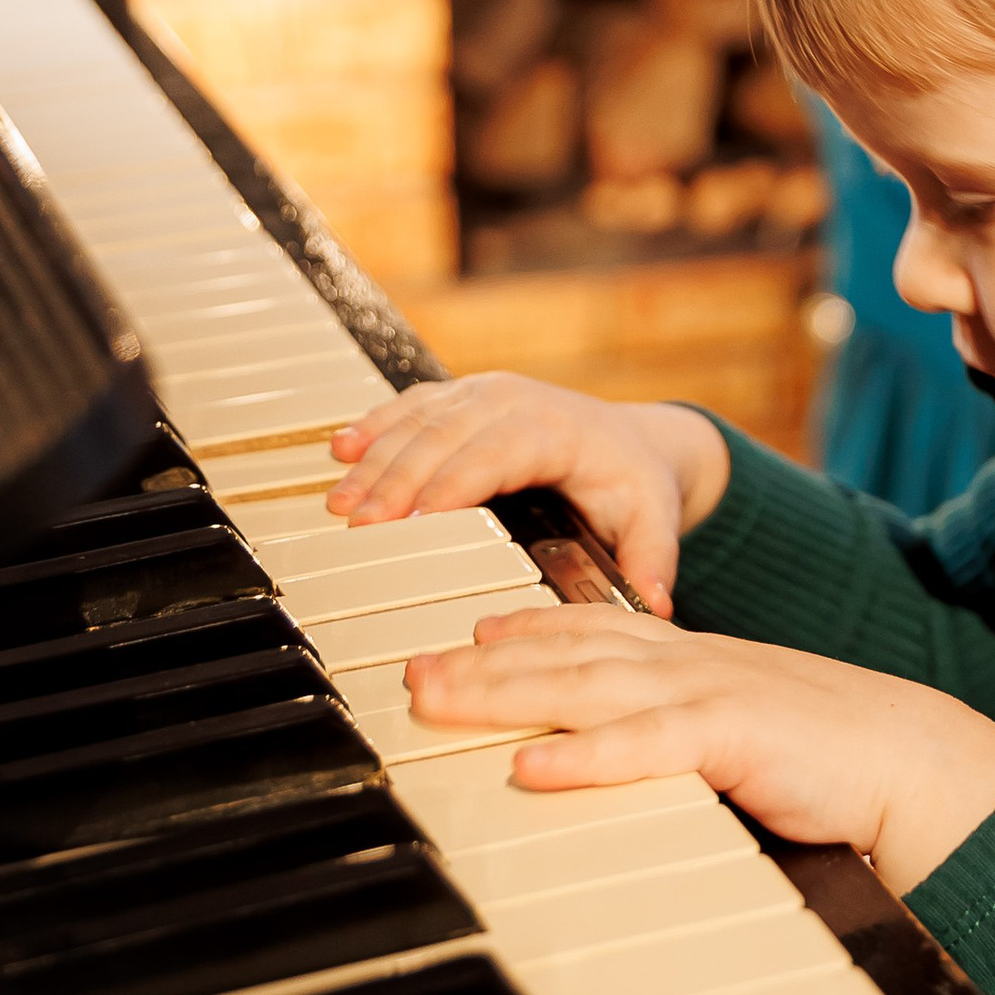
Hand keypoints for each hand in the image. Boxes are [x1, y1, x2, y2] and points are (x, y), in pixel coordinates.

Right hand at [325, 377, 729, 610]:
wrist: (634, 440)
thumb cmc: (635, 482)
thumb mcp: (655, 517)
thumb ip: (654, 558)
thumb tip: (655, 602)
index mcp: (559, 429)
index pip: (497, 453)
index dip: (452, 483)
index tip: (414, 520)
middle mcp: (517, 402)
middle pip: (446, 436)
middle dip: (398, 479)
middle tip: (357, 524)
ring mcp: (486, 392)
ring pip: (421, 419)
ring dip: (376, 457)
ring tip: (339, 501)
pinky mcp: (463, 395)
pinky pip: (413, 405)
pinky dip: (375, 425)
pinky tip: (340, 449)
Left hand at [406, 604, 994, 897]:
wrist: (917, 762)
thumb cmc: (828, 760)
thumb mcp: (739, 733)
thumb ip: (679, 733)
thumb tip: (616, 754)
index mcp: (691, 661)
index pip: (592, 631)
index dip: (521, 628)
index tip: (461, 631)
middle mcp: (689, 664)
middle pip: (565, 654)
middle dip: (479, 660)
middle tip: (407, 670)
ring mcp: (710, 694)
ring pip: (587, 687)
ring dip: (503, 693)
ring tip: (433, 700)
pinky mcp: (736, 738)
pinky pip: (647, 746)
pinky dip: (585, 757)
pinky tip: (530, 768)